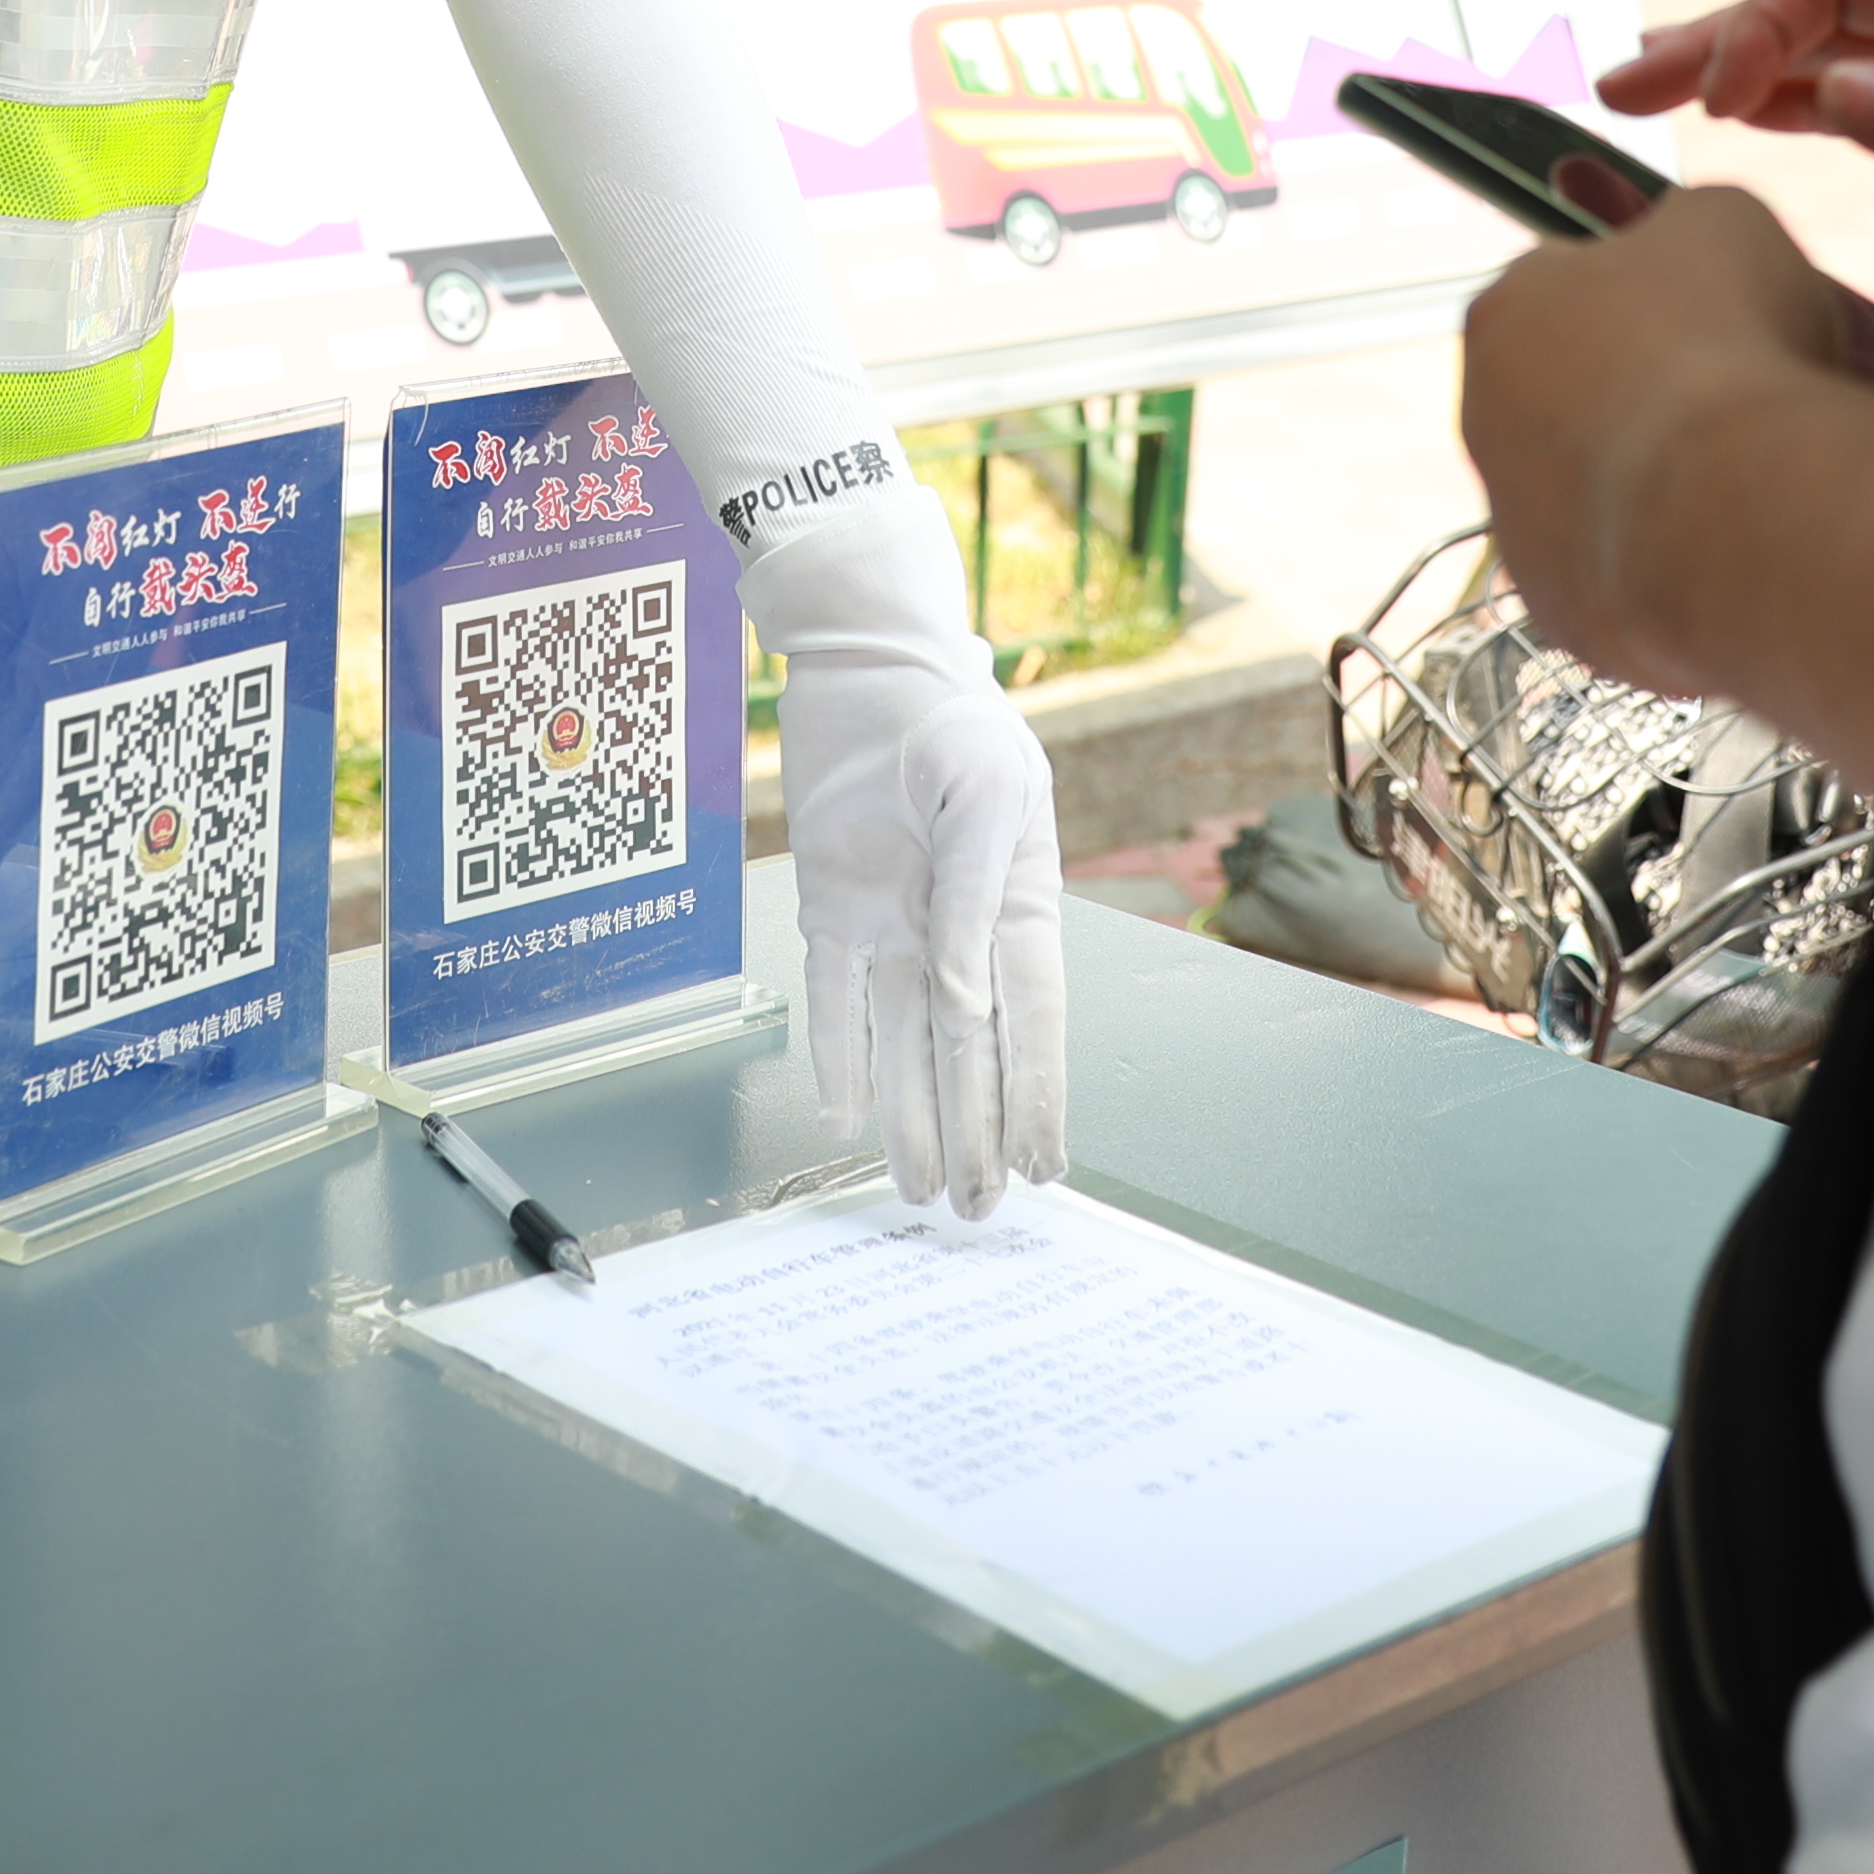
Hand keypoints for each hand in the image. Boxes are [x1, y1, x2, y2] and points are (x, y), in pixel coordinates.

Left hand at [772, 644, 1071, 1211]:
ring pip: (900, 1043)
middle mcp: (952, 932)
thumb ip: (975, 900)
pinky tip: (844, 1113)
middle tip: (974, 1208)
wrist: (869, 665)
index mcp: (1014, 906)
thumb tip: (965, 1004)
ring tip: (915, 1188)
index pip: (1029, 1024)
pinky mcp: (829, 909)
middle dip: (972, 1132)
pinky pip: (832, 996)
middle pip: (965, 1052)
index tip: (1043, 1167)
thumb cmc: (953, 720)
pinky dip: (838, 1053)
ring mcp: (891, 925)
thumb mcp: (988, 794)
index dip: (1035, 1098)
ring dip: (909, 1115)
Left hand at [1459, 183, 1858, 699]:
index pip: (1570, 283)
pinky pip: (1625, 571)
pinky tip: (1736, 540)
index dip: (1653, 290)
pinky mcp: (1562, 611)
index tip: (1716, 307)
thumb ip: (1693, 227)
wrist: (1735, 511)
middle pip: (1581, 389)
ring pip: (1603, 486)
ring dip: (1667, 475)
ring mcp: (1516, 524)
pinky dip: (1676, 557)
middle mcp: (1487, 418)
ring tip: (1756, 472)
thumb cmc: (1726, 349)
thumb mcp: (1728, 223)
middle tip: (1748, 391)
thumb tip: (1701, 245)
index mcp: (1508, 309)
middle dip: (1659, 386)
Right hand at [1594, 0, 1873, 165]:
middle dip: (1715, 41)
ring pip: (1831, 48)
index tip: (1713, 101)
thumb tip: (1836, 94)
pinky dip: (1799, 99)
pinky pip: (1869, 89)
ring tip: (1648, 84)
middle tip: (1623, 86)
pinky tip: (1745, 111)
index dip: (1757, 27)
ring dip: (1739, 67)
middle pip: (1816, 5)